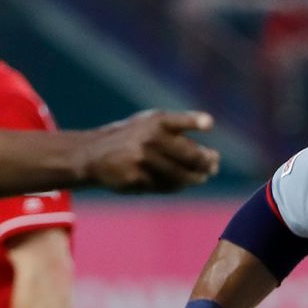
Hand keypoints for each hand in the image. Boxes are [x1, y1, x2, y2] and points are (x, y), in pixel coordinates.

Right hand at [84, 111, 219, 192]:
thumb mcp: (149, 124)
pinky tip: (182, 184)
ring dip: (195, 179)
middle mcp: (149, 138)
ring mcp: (142, 160)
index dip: (194, 121)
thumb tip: (213, 159)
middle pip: (189, 155)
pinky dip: (176, 186)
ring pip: (179, 175)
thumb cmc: (131, 137)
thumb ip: (178, 133)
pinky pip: (164, 186)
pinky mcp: (136, 179)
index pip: (178, 120)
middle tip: (214, 166)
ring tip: (202, 178)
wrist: (94, 154)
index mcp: (155, 121)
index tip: (209, 124)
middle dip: (206, 163)